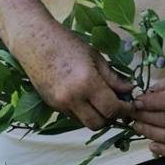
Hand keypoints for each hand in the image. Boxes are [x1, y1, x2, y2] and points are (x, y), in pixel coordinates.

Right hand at [13, 21, 134, 130]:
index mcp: (86, 83)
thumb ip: (112, 77)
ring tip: (101, 100)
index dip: (125, 110)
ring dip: (96, 116)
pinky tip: (85, 96)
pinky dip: (83, 111)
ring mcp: (60, 104)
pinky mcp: (52, 105)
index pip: (112, 109)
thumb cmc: (66, 43)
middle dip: (111, 117)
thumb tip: (129, 90)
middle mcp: (72, 98)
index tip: (131, 105)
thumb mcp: (95, 56)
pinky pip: (73, 116)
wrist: (33, 41)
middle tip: (117, 105)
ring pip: (85, 122)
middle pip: (98, 124)